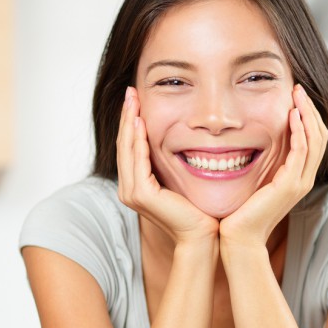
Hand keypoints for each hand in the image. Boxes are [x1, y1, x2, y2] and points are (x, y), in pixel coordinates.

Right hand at [116, 87, 218, 244]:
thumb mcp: (181, 179)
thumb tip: (179, 140)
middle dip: (128, 116)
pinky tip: (142, 122)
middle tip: (131, 91)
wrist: (203, 236)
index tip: (136, 98)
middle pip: (125, 144)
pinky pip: (137, 161)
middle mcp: (129, 189)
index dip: (132, 121)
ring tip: (133, 99)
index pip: (131, 147)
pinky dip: (138, 140)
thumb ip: (171, 164)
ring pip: (128, 149)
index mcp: (137, 185)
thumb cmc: (198, 211)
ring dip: (130, 122)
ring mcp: (132, 193)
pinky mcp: (141, 195)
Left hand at [219, 84, 327, 249]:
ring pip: (315, 140)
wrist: (239, 238)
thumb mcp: (256, 182)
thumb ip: (262, 165)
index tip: (296, 97)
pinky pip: (301, 151)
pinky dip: (299, 131)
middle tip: (299, 88)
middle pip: (320, 136)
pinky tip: (292, 115)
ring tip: (297, 94)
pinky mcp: (289, 185)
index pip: (314, 140)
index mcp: (298, 178)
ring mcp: (299, 183)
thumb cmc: (242, 213)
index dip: (309, 117)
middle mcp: (304, 179)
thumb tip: (253, 142)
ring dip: (307, 114)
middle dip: (311, 109)